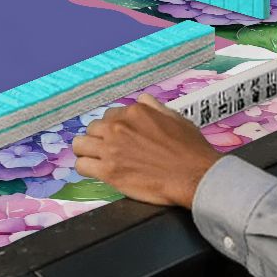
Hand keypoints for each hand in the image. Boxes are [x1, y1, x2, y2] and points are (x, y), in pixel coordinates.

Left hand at [72, 94, 218, 206]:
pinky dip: (86, 168)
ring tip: (96, 159)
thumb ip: (154, 107)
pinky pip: (82, 165)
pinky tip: (94, 171)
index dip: (114, 129)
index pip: (110, 116)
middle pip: (93, 128)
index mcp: (134, 112)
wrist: (195, 176)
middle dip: (100, 138)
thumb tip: (143, 101)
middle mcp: (119, 127)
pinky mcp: (108, 171)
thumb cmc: (190, 150)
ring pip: (80, 144)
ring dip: (88, 151)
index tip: (119, 139)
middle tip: (109, 151)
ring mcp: (111, 148)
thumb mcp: (176, 118)